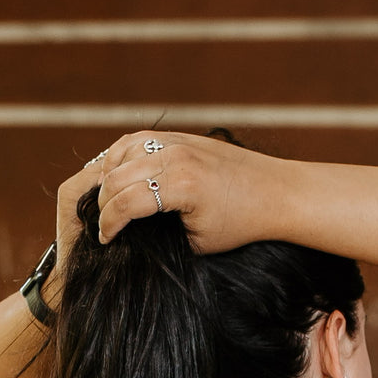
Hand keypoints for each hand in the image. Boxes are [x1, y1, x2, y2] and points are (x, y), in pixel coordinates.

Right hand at [90, 130, 286, 253]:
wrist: (275, 192)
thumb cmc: (241, 223)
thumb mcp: (200, 242)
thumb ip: (162, 236)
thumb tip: (131, 235)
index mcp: (182, 186)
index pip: (126, 204)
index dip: (108, 225)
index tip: (104, 240)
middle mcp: (177, 157)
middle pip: (117, 177)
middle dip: (102, 204)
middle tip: (103, 224)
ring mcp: (178, 141)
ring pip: (122, 153)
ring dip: (107, 178)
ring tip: (106, 201)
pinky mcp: (181, 135)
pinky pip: (136, 140)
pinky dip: (120, 157)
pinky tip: (116, 174)